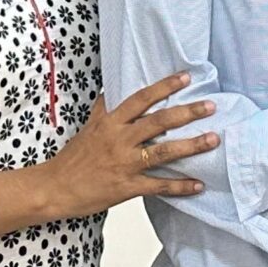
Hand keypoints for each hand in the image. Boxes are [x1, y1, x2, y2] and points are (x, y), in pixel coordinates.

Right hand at [0, 73, 219, 231]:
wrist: (54, 188)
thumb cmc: (72, 158)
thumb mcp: (87, 127)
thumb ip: (103, 109)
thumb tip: (110, 91)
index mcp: (110, 123)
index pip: (141, 99)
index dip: (164, 87)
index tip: (185, 78)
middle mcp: (119, 140)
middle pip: (158, 122)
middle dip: (187, 113)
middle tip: (211, 106)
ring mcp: (124, 164)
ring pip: (163, 152)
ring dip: (191, 146)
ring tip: (213, 139)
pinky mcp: (127, 187)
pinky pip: (158, 186)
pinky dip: (180, 186)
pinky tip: (198, 185)